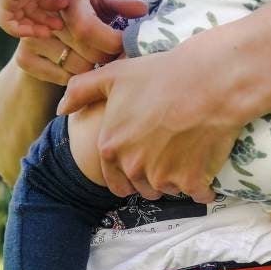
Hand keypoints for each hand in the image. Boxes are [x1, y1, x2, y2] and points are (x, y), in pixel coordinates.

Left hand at [0, 0, 85, 37]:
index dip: (52, 6)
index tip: (66, 5)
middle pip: (30, 12)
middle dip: (45, 20)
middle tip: (60, 25)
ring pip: (18, 20)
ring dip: (35, 28)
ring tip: (50, 31)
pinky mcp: (3, 0)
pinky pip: (7, 23)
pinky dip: (21, 31)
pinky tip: (38, 30)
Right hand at [15, 0, 149, 83]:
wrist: (47, 22)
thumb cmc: (83, 7)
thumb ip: (121, 1)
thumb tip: (141, 9)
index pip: (88, 29)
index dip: (112, 42)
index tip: (125, 44)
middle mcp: (43, 16)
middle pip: (86, 53)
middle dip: (107, 57)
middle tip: (113, 52)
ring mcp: (31, 38)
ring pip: (77, 69)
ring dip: (93, 68)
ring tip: (96, 55)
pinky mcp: (24, 58)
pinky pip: (63, 79)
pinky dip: (76, 77)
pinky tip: (79, 63)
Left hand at [56, 44, 245, 201]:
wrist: (209, 81)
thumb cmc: (161, 74)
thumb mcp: (113, 75)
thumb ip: (81, 91)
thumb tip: (61, 109)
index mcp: (111, 148)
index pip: (116, 181)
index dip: (131, 171)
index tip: (147, 157)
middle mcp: (133, 168)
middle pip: (143, 187)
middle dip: (154, 175)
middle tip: (170, 150)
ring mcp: (163, 178)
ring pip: (169, 190)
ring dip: (177, 179)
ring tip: (188, 152)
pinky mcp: (192, 182)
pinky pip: (199, 194)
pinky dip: (204, 186)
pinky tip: (208, 163)